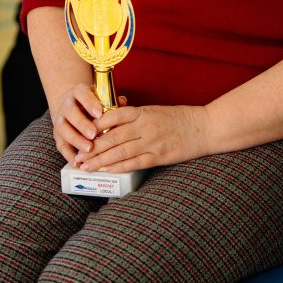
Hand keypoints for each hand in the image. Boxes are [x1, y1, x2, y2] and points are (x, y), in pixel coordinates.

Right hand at [51, 82, 104, 164]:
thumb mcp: (102, 97)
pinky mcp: (58, 135)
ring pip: (63, 129)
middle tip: (93, 134)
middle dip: (82, 124)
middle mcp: (67, 105)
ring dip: (76, 140)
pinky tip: (79, 162)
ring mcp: (60, 120)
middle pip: (71, 112)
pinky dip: (69, 155)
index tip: (100, 113)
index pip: (82, 93)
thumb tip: (122, 101)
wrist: (75, 105)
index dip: (90, 103)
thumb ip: (112, 100)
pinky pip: (61, 145)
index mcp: (79, 92)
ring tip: (88, 149)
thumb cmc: (94, 103)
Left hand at [74, 102, 211, 172]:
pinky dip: (119, 167)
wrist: (205, 127)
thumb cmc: (180, 119)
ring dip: (101, 160)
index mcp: (143, 112)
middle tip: (77, 156)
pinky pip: (135, 162)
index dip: (95, 125)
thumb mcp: (156, 111)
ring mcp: (152, 141)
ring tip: (86, 166)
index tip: (82, 132)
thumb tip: (112, 126)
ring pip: (120, 151)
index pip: (113, 116)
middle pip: (112, 137)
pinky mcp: (160, 156)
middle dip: (92, 148)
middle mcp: (145, 126)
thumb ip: (136, 117)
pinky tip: (107, 171)